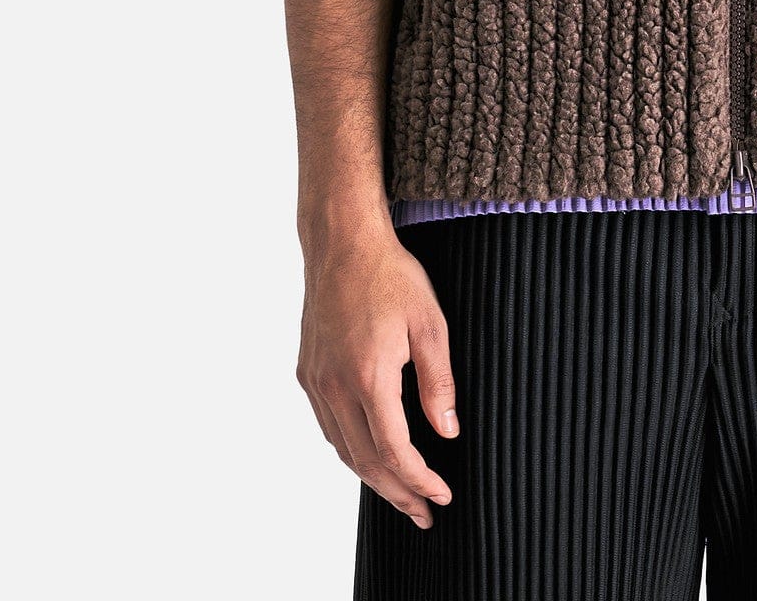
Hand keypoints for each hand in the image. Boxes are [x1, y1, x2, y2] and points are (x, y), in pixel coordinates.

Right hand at [296, 221, 459, 527]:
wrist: (342, 243)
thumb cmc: (390, 276)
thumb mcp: (430, 324)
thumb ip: (438, 382)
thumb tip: (448, 431)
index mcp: (368, 377)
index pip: (395, 451)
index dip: (419, 480)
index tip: (441, 496)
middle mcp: (335, 386)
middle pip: (366, 462)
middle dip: (398, 493)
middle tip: (424, 513)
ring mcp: (317, 381)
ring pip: (343, 449)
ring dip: (373, 478)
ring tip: (402, 494)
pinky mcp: (308, 372)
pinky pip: (329, 426)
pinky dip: (352, 451)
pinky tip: (371, 454)